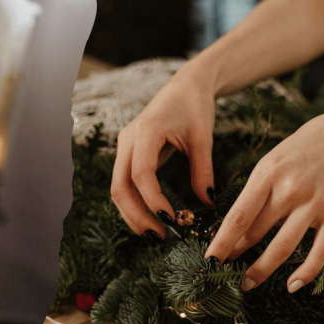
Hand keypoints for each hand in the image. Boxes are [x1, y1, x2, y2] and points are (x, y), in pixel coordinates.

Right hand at [112, 69, 218, 239]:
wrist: (185, 86)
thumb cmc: (195, 107)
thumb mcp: (203, 138)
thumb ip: (203, 171)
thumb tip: (206, 203)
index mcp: (146, 131)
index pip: (141, 173)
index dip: (153, 200)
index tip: (172, 220)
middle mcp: (127, 140)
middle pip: (120, 186)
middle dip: (137, 216)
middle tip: (160, 237)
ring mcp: (124, 147)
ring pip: (117, 189)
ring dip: (133, 214)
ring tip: (155, 234)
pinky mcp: (127, 154)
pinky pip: (124, 184)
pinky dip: (134, 204)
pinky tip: (150, 219)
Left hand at [203, 98, 323, 291]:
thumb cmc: (310, 144)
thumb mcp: (275, 158)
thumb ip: (258, 188)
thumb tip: (238, 223)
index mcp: (269, 174)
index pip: (238, 216)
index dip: (221, 242)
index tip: (208, 260)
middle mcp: (291, 190)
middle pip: (256, 233)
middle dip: (236, 255)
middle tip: (221, 271)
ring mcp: (315, 204)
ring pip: (283, 247)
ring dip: (262, 270)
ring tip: (247, 283)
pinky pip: (320, 251)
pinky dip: (306, 272)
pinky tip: (292, 285)